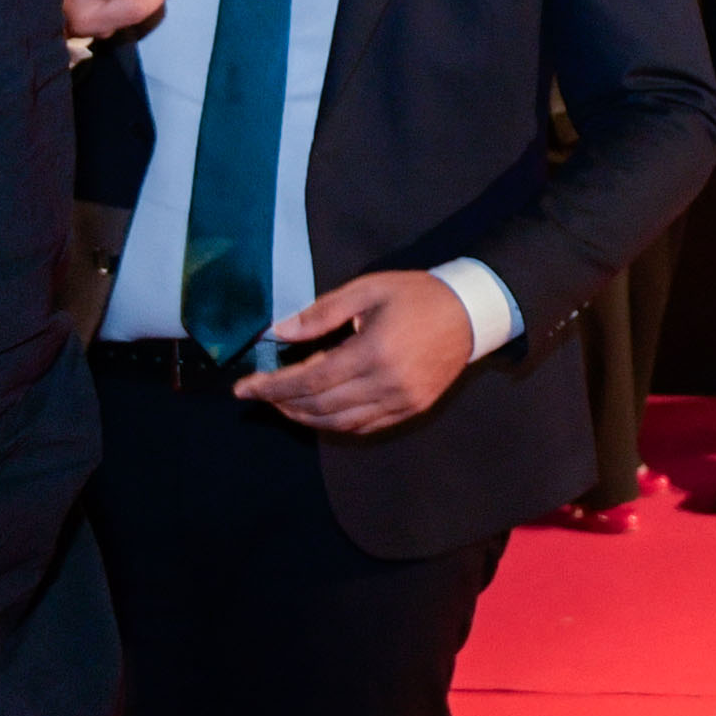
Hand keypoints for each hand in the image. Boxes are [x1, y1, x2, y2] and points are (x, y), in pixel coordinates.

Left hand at [235, 270, 477, 434]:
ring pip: (340, 423)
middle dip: (281, 403)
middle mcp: (387, 383)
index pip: (309, 380)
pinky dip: (335, 425)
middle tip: (259, 394)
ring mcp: (402, 401)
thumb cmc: (417, 296)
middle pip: (320, 406)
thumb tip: (279, 332)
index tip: (243, 387)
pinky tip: (319, 413)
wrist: (472, 313)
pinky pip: (365, 427)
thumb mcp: (367, 289)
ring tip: (283, 405)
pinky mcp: (412, 408)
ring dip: (304, 418)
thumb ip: (321, 312)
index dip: (271, 387)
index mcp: (373, 351)